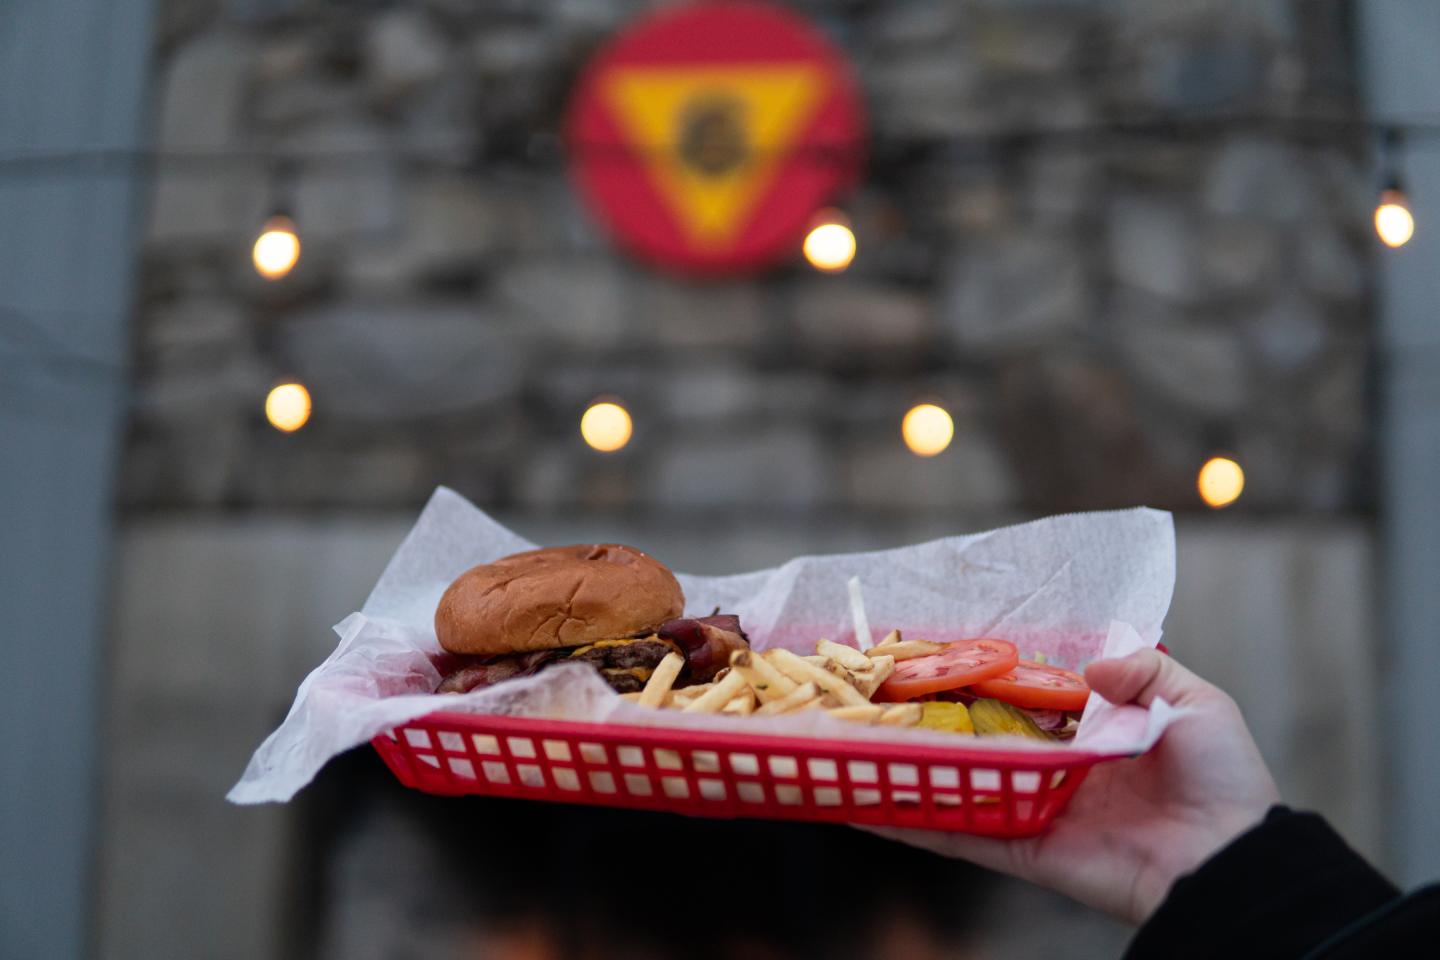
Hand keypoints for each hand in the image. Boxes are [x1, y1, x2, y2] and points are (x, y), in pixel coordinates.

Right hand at [866, 648, 1279, 924]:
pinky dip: (912, 824)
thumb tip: (1088, 666)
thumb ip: (1144, 670)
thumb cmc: (1223, 778)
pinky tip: (864, 805)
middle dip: (929, 717)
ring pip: (959, 782)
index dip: (981, 674)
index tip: (934, 650)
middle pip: (978, 736)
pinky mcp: (1026, 850)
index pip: (1023, 695)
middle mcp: (1054, 767)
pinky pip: (962, 835)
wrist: (1232, 860)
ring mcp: (1035, 808)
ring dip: (908, 766)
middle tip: (873, 690)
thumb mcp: (1196, 701)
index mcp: (1090, 729)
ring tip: (849, 742)